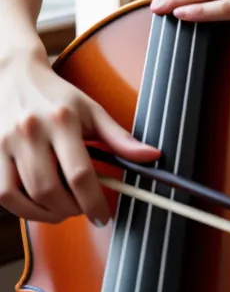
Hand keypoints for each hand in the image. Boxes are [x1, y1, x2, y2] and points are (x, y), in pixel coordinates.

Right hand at [0, 46, 159, 225]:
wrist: (13, 75)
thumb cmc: (57, 96)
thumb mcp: (91, 109)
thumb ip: (119, 137)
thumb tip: (152, 156)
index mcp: (62, 119)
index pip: (80, 173)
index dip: (94, 202)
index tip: (103, 216)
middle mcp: (31, 131)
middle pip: (50, 190)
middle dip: (71, 210)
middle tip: (83, 210)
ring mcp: (6, 142)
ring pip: (24, 196)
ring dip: (47, 214)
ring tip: (64, 209)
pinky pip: (4, 193)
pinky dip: (23, 208)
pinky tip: (39, 204)